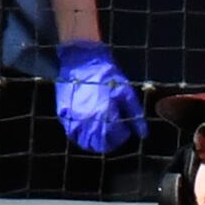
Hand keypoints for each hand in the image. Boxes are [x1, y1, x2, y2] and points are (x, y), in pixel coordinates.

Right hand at [52, 39, 147, 153]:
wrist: (81, 61)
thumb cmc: (106, 75)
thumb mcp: (125, 91)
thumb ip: (134, 114)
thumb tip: (142, 134)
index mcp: (103, 115)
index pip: (115, 138)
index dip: (123, 135)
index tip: (125, 128)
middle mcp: (86, 121)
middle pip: (99, 144)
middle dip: (110, 141)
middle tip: (115, 131)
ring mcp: (72, 119)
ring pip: (85, 142)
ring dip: (96, 141)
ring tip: (103, 131)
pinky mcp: (63, 116)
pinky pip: (73, 134)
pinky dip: (82, 136)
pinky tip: (89, 128)